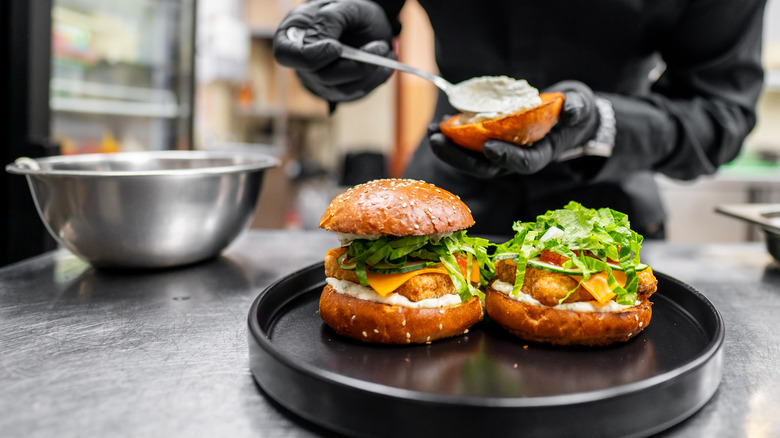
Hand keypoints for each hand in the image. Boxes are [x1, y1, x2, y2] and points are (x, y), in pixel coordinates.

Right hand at [273, 0, 394, 102]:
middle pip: (321, 76)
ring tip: (386, 50)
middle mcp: (303, 63)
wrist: (365, 25)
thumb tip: (325, 43)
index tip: (336, 48)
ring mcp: (320, 81)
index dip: (311, 57)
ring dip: (370, 72)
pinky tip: (386, 64)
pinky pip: (356, 92)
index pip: (287, 56)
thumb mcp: (343, 5)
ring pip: (342, 89)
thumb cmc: (348, 14)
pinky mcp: (339, 91)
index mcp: (292, 36)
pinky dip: (375, 78)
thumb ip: (330, 19)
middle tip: (379, 46)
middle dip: (354, 65)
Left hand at [431, 81, 601, 176]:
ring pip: (471, 160)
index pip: (523, 163)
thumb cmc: (575, 112)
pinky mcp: (490, 144)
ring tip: (431, 134)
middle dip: (460, 157)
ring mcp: (501, 153)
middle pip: (486, 167)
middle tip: (438, 140)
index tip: (488, 145)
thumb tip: (572, 110)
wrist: (566, 117)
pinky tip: (436, 128)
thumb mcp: (582, 106)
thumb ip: (578, 108)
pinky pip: (467, 147)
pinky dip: (451, 138)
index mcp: (540, 154)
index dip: (506, 157)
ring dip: (449, 150)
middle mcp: (516, 159)